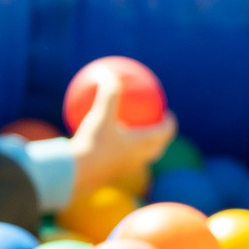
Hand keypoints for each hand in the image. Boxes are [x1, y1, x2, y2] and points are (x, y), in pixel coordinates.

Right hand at [67, 74, 179, 196]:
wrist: (78, 173)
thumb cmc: (94, 143)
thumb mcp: (101, 115)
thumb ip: (109, 93)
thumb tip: (110, 73)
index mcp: (143, 144)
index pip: (165, 133)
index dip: (170, 123)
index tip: (169, 115)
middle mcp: (138, 158)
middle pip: (157, 148)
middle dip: (161, 138)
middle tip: (158, 127)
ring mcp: (126, 168)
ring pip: (141, 158)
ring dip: (143, 149)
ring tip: (136, 139)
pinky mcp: (111, 175)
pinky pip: (121, 162)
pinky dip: (120, 153)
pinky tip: (104, 146)